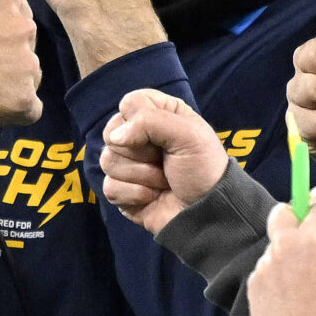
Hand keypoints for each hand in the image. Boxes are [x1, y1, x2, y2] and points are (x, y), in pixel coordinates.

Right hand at [100, 87, 228, 235]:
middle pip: (111, 132)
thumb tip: (115, 137)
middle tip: (165, 161)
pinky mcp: (122, 191)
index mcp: (159, 114)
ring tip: (163, 181)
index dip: (141, 120)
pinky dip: (135, 195)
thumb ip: (150, 121)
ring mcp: (128, 165)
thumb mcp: (188, 134)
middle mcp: (139, 136)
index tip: (163, 136)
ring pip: (108, 160)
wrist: (207, 212)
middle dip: (141, 152)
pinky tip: (153, 197)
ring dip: (142, 175)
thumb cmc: (204, 169)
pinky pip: (109, 187)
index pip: (129, 103)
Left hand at [249, 197, 315, 315]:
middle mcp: (286, 245)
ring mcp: (266, 266)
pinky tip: (289, 301)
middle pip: (281, 214)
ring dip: (285, 256)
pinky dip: (275, 280)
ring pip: (274, 249)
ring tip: (301, 286)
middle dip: (292, 216)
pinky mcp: (254, 287)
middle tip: (304, 234)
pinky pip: (265, 274)